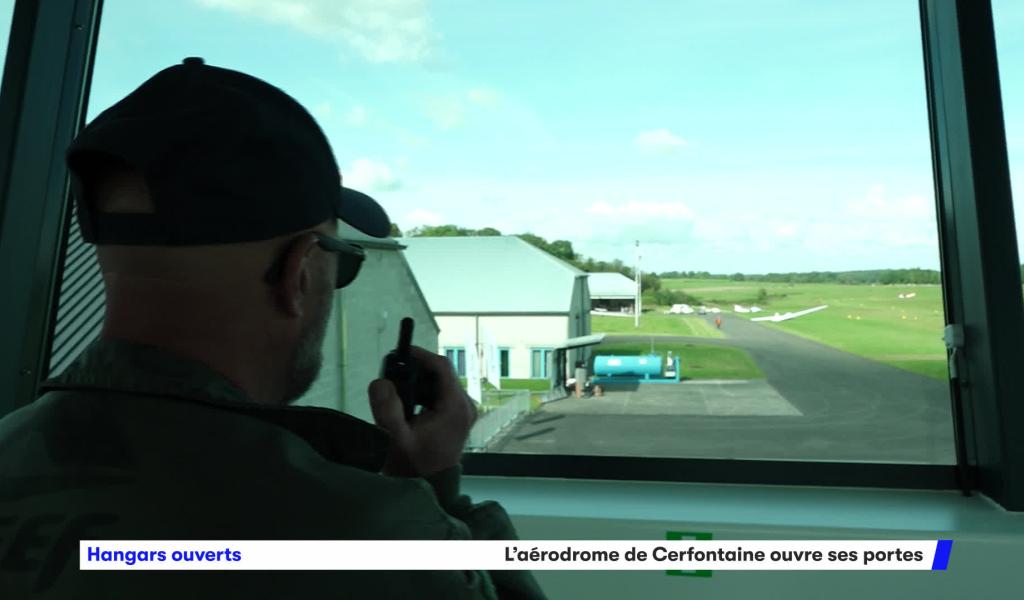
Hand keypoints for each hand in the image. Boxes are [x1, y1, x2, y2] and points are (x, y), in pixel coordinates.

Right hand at [368, 346, 476, 477]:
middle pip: (440, 374)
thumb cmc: (415, 466)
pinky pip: (440, 395)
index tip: (401, 352)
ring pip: (439, 383)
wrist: (429, 488)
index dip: (421, 355)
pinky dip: (423, 393)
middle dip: (416, 371)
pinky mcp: (457, 417)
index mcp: (456, 407)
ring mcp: (463, 412)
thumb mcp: (397, 438)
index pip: (442, 367)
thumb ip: (387, 409)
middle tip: (392, 374)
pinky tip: (406, 404)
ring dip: (418, 382)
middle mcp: (465, 406)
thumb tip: (380, 382)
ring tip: (396, 391)